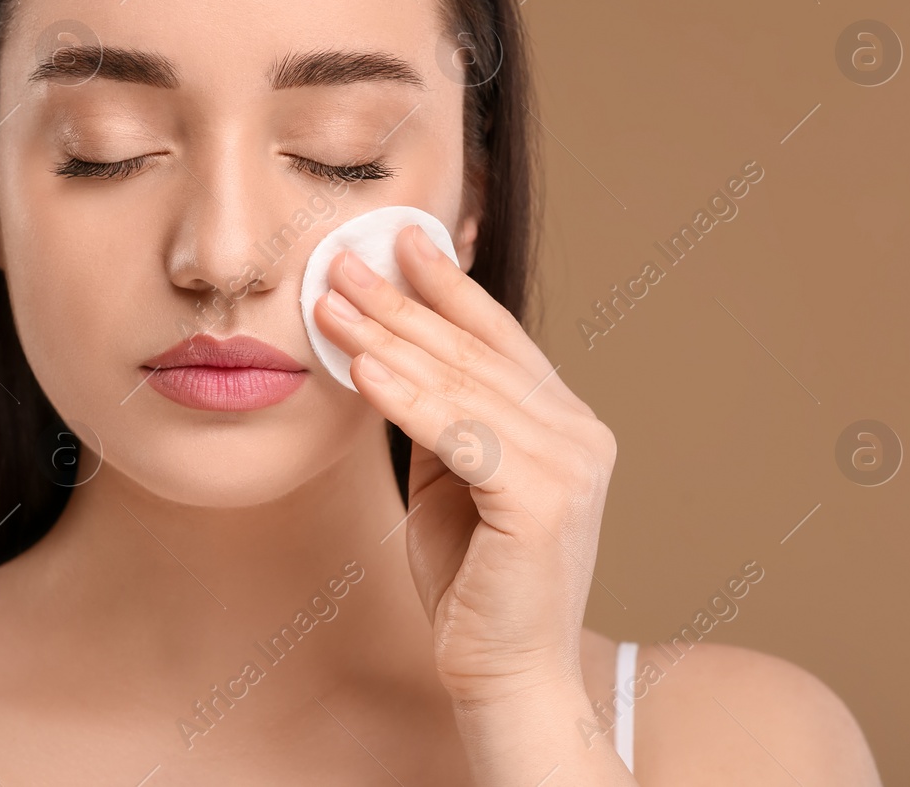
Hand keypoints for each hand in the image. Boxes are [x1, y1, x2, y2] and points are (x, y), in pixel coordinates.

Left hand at [313, 224, 617, 705]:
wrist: (504, 672)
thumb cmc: (475, 578)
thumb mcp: (452, 478)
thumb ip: (443, 416)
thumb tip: (395, 347)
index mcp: (566, 423)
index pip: (499, 336)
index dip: (447, 284)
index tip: (400, 239)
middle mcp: (579, 434)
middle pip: (473, 352)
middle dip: (399, 302)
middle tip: (340, 263)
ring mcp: (570, 466)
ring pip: (461, 385)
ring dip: (387, 340)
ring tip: (329, 306)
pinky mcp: (543, 501)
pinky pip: (459, 435)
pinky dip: (406, 400)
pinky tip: (361, 370)